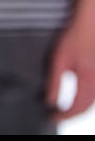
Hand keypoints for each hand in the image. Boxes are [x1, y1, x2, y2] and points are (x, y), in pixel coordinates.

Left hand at [46, 5, 94, 119]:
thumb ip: (55, 81)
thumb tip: (50, 101)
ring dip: (81, 108)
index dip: (65, 115)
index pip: (77, 107)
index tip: (52, 117)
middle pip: (88, 107)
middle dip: (73, 114)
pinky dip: (87, 100)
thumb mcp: (59, 59)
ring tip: (66, 110)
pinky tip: (78, 98)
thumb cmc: (74, 38)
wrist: (90, 23)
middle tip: (57, 116)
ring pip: (93, 101)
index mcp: (88, 80)